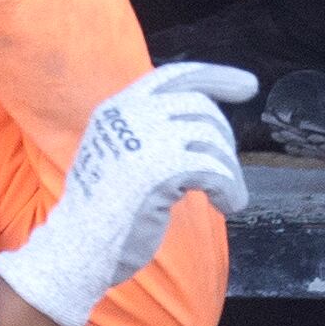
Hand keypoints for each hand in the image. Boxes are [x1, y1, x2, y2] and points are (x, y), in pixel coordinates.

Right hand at [0, 62, 256, 325]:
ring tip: (227, 196)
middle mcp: (128, 114)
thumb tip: (201, 123)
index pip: (174, 76)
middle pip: (199, 106)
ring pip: (211, 137)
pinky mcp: (159, 169)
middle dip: (224, 137)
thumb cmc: (102, 212)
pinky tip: (228, 205)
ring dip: (228, 170)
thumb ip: (147, 132)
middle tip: (227, 171)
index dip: (215, 76)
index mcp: (117, 108)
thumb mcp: (118, 154)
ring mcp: (142, 138)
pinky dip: (230, 188)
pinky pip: (215, 169)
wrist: (76, 249)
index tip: (248, 85)